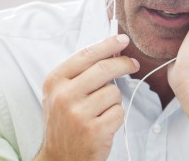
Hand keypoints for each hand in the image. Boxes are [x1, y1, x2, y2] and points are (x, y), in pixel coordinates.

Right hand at [36, 34, 139, 160]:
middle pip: (104, 69)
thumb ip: (82, 73)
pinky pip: (119, 112)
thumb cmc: (65, 122)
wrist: (59, 158)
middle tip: (134, 64)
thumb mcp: (62, 94)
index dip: (107, 44)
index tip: (123, 39)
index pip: (85, 55)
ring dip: (114, 101)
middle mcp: (63, 96)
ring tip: (100, 112)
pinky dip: (116, 118)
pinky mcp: (94, 130)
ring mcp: (78, 114)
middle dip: (124, 64)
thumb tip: (112, 51)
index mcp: (54, 82)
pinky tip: (103, 125)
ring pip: (114, 92)